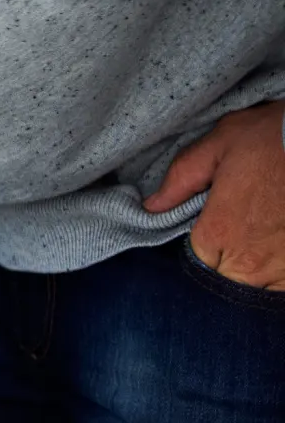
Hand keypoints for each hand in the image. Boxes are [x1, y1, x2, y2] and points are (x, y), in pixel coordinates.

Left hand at [147, 101, 284, 289]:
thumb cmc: (273, 137)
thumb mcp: (219, 145)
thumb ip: (181, 179)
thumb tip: (151, 207)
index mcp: (220, 232)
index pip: (197, 258)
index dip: (205, 240)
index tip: (217, 221)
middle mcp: (251, 260)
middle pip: (226, 275)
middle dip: (228, 256)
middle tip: (243, 222)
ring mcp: (283, 269)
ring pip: (257, 284)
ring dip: (257, 266)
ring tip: (264, 230)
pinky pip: (281, 285)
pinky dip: (278, 271)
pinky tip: (278, 241)